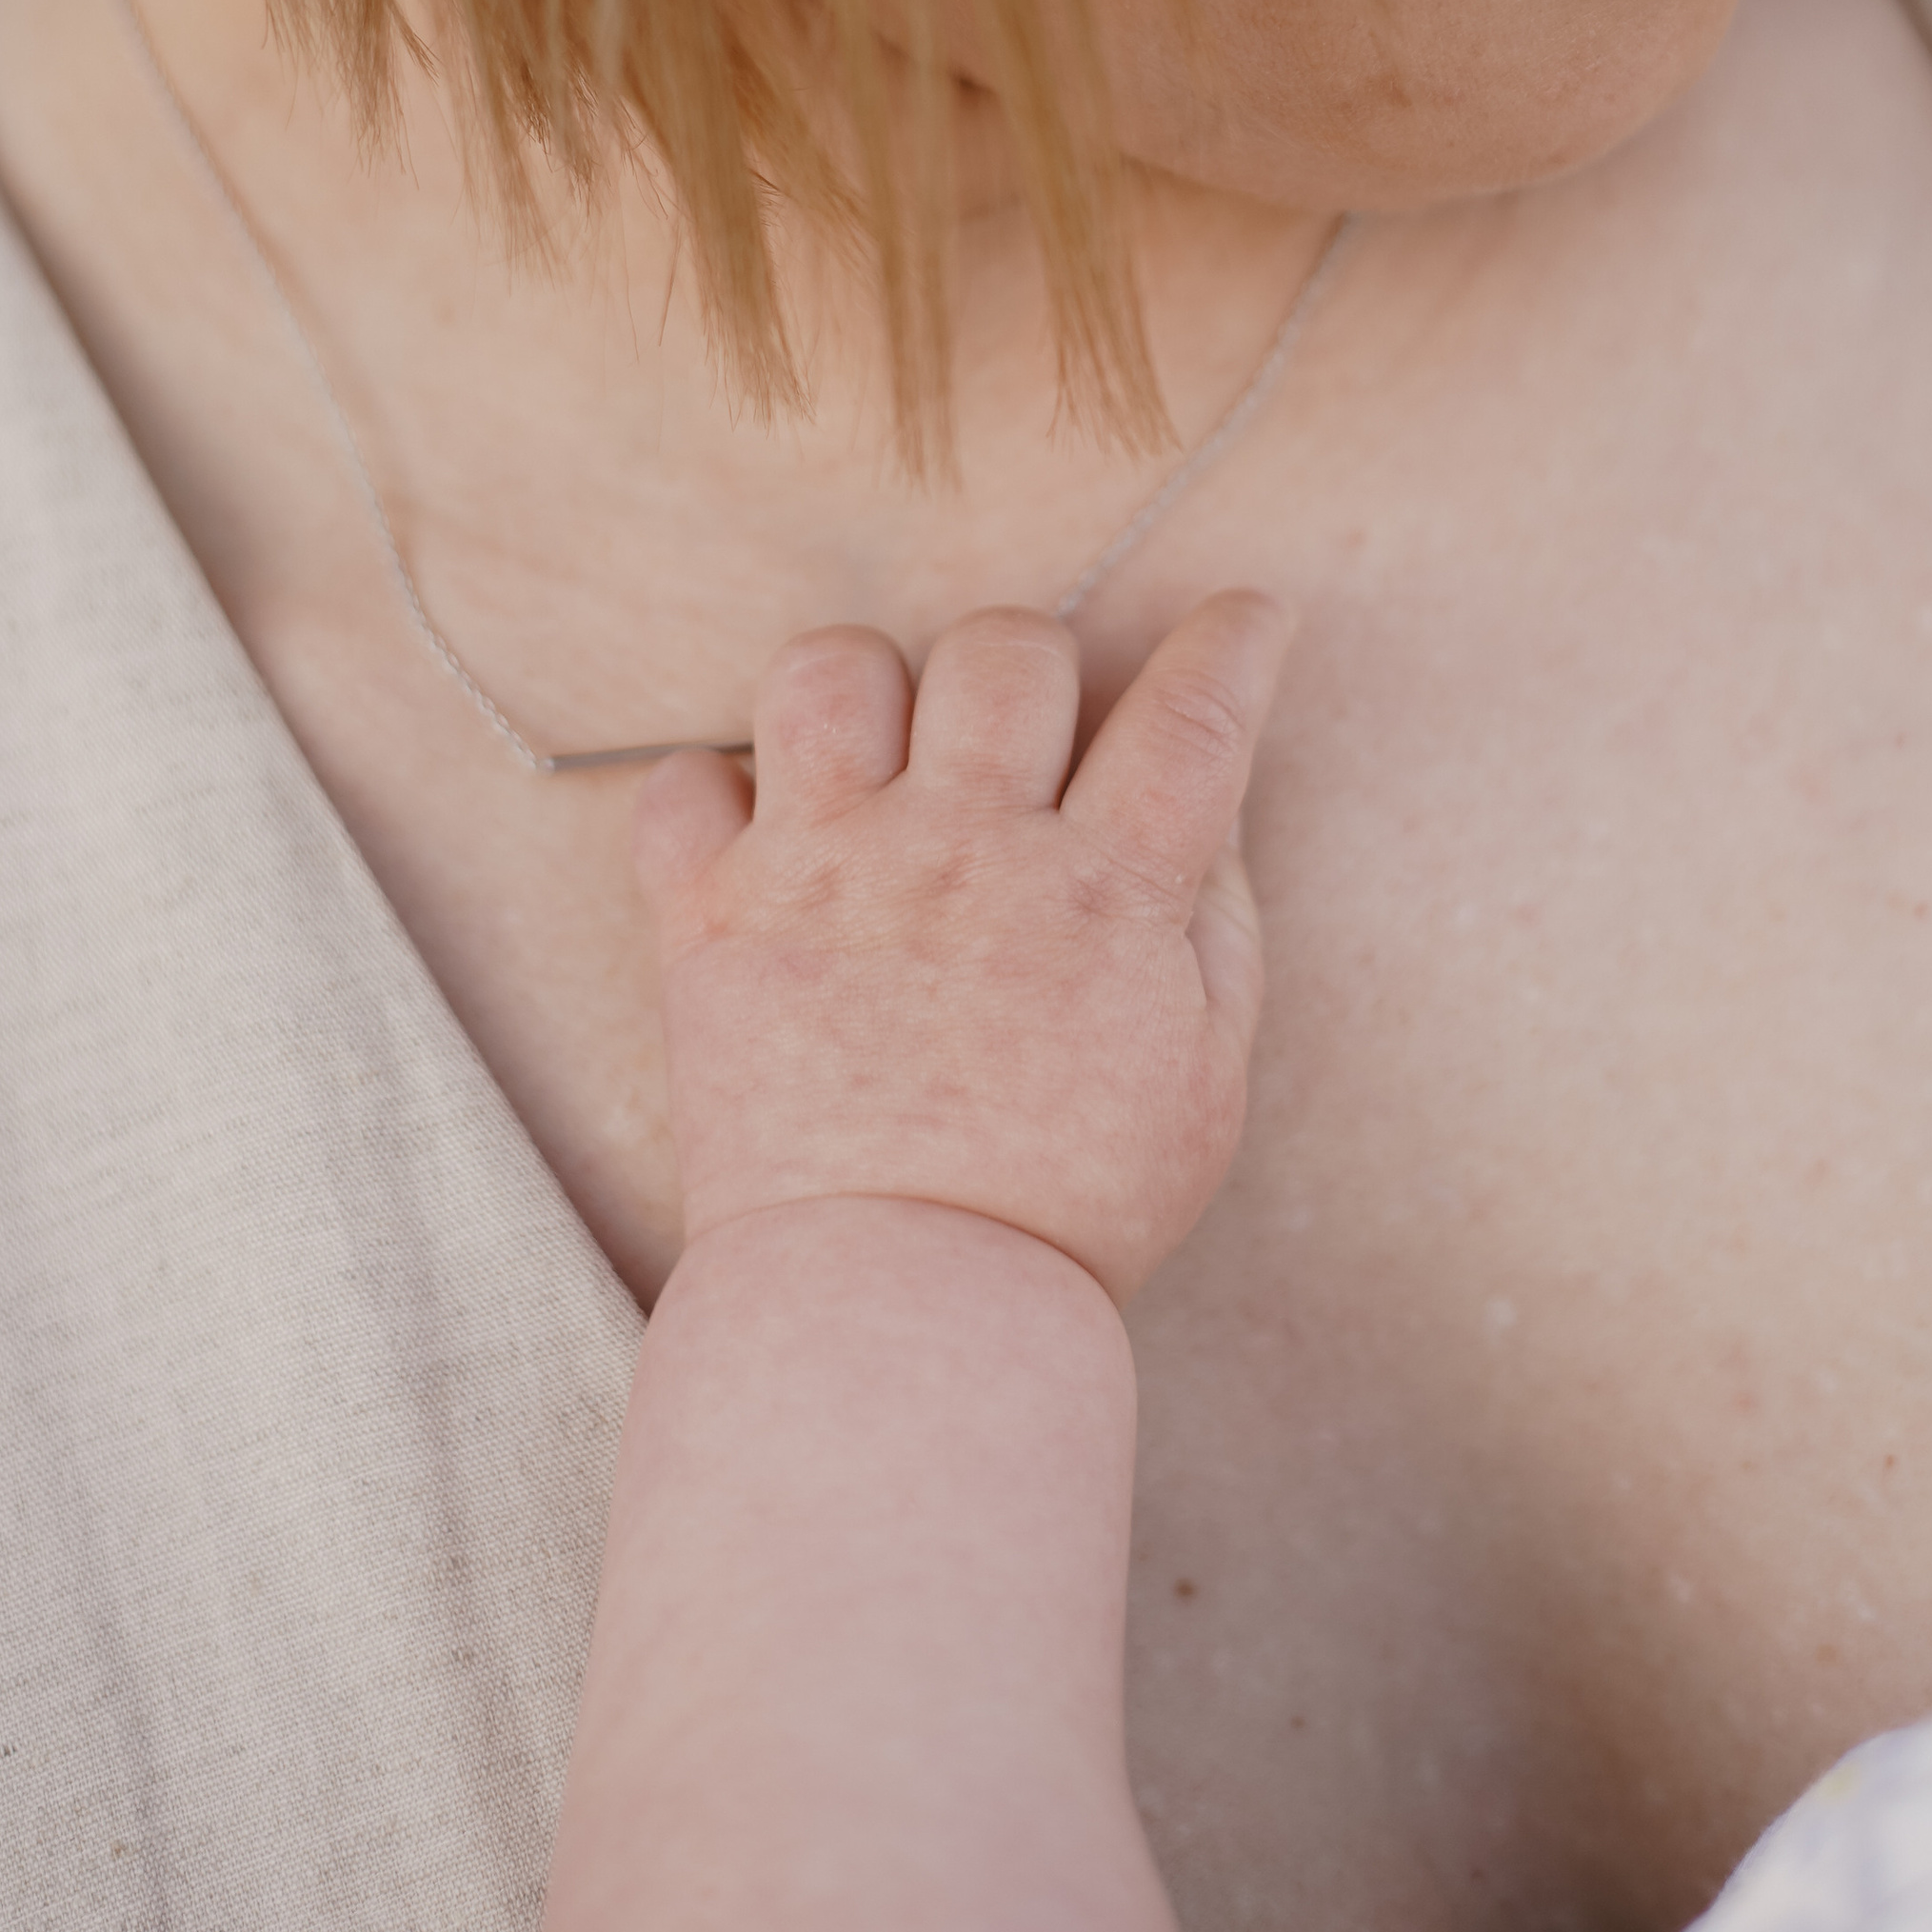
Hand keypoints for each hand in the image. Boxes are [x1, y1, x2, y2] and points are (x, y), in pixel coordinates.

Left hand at [631, 594, 1291, 1304]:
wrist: (902, 1315)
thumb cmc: (1072, 1206)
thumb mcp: (1208, 1076)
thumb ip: (1213, 923)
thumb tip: (1204, 805)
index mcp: (1102, 898)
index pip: (1193, 713)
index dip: (1233, 643)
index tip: (1247, 616)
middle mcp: (963, 855)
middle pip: (1005, 650)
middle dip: (1035, 665)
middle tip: (1031, 741)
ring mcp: (828, 875)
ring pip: (831, 670)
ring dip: (870, 690)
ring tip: (888, 762)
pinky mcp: (714, 920)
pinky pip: (684, 784)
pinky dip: (717, 793)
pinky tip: (769, 839)